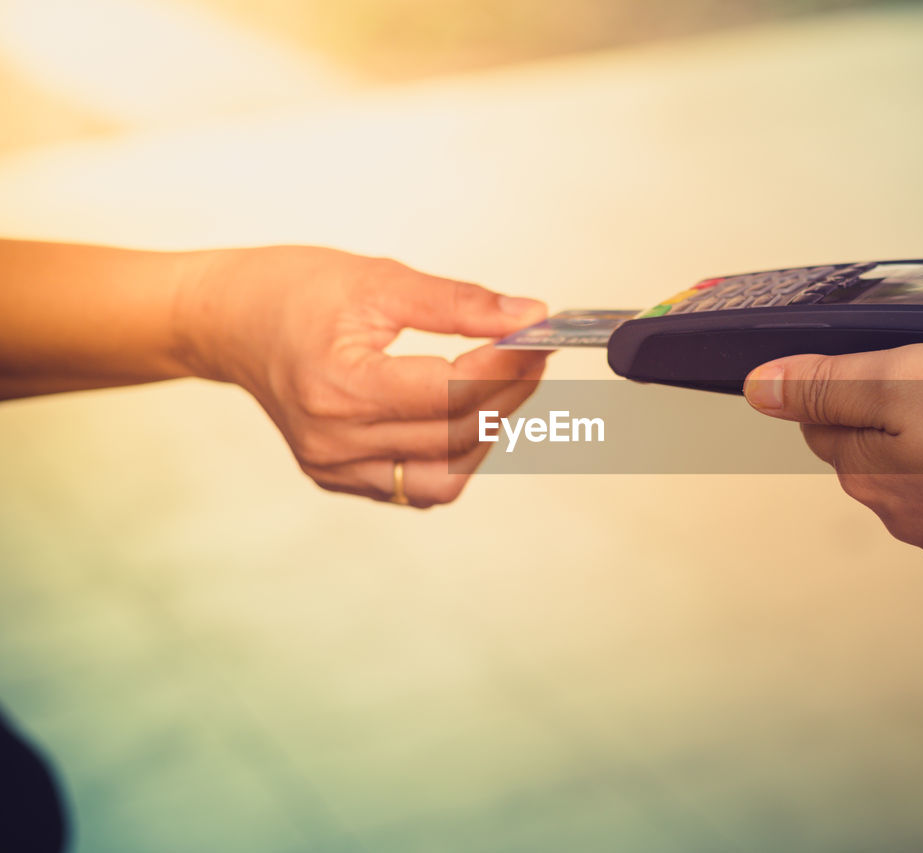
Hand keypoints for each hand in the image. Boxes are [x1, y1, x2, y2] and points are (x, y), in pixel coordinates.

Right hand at [174, 245, 548, 506]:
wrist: (230, 322)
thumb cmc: (294, 291)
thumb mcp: (379, 279)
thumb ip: (459, 303)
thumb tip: (530, 315)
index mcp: (340, 387)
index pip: (451, 391)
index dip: (506, 366)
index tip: (538, 337)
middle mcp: (336, 441)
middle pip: (456, 432)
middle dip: (509, 392)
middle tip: (532, 353)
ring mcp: (337, 468)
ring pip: (447, 475)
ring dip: (488, 432)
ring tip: (502, 384)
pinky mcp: (340, 479)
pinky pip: (419, 487)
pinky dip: (454, 455)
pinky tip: (464, 414)